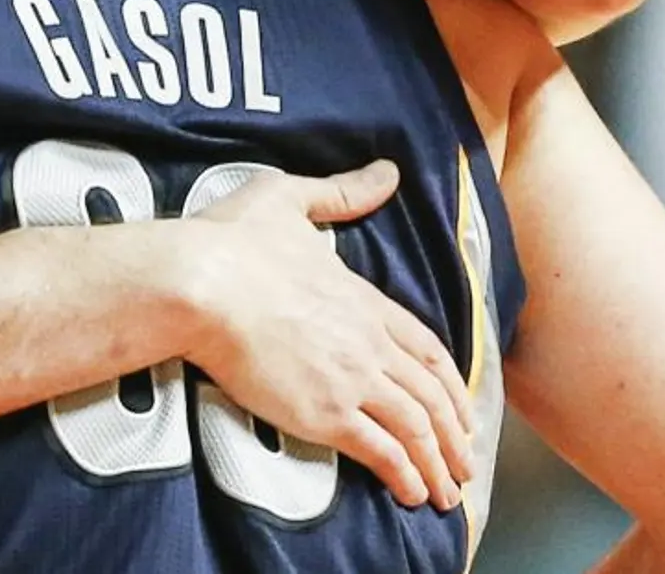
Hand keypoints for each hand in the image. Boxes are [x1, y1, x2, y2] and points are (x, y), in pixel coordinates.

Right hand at [178, 164, 476, 510]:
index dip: (451, 383)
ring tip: (445, 491)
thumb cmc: (233, 241)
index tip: (460, 408)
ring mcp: (352, 379)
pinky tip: (410, 492)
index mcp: (364, 299)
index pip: (427, 347)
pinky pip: (381, 450)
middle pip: (432, 394)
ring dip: (437, 463)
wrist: (201, 283)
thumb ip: (342, 192)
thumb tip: (386, 173)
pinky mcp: (325, 412)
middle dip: (454, 434)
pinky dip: (402, 474)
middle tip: (463, 464)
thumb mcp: (290, 199)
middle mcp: (370, 342)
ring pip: (416, 428)